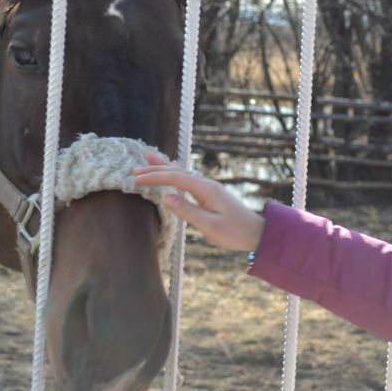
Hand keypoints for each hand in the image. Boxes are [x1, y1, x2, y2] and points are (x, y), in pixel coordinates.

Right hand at [132, 152, 264, 252]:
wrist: (257, 233)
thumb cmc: (235, 232)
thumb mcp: (209, 225)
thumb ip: (187, 211)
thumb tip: (166, 198)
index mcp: (206, 189)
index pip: (175, 178)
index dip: (155, 177)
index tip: (136, 179)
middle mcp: (207, 184)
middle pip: (177, 172)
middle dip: (155, 169)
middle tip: (134, 169)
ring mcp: (209, 187)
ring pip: (182, 172)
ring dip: (163, 167)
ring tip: (147, 158)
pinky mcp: (210, 193)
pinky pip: (188, 178)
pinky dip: (175, 172)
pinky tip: (171, 168)